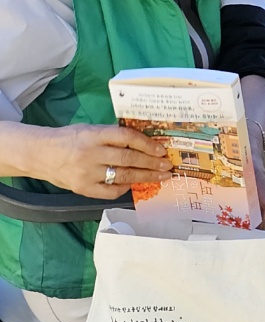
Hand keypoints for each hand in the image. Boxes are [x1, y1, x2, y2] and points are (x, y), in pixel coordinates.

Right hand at [39, 125, 172, 198]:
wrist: (41, 154)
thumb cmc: (70, 139)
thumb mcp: (90, 129)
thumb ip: (112, 135)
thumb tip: (143, 141)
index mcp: (94, 134)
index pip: (127, 137)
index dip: (147, 144)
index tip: (161, 149)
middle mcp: (91, 154)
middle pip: (128, 159)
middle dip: (151, 163)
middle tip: (167, 166)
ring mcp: (87, 173)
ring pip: (123, 176)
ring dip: (145, 177)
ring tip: (160, 176)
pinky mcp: (83, 189)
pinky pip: (110, 192)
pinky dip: (125, 188)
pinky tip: (134, 184)